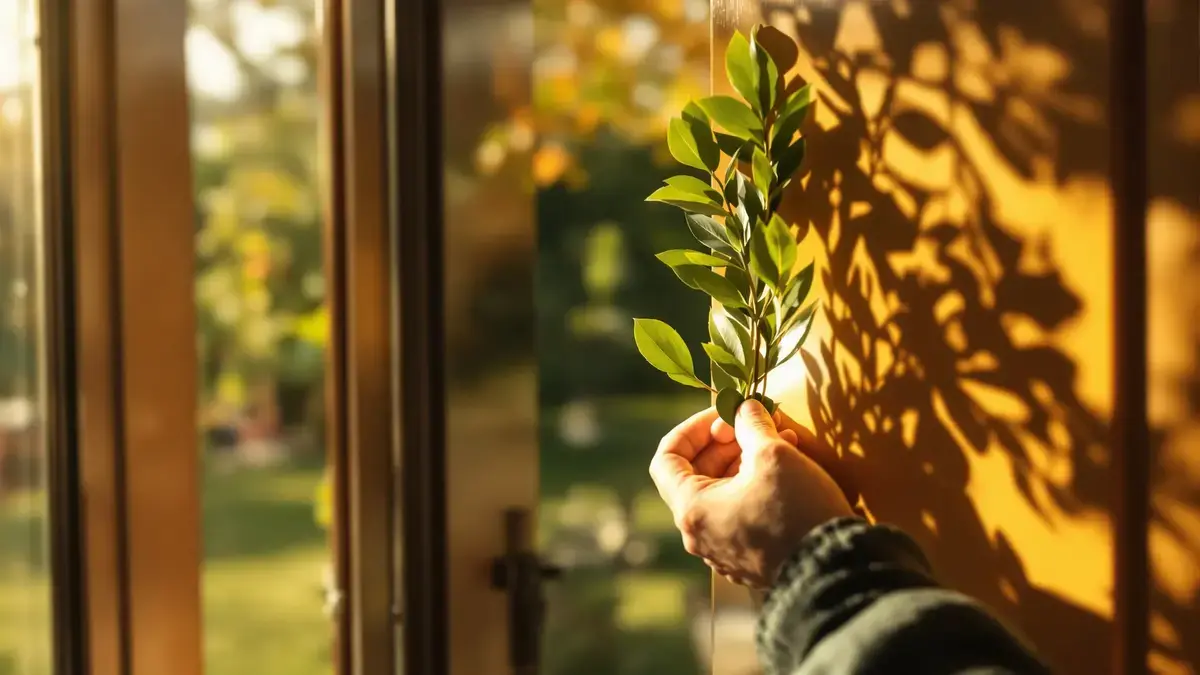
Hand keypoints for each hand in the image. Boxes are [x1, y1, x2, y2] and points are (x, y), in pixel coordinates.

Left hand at [649, 401, 854, 588]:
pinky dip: (754, 486)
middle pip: (696, 474)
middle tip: (755, 421)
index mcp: (692, 510)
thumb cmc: (797, 510)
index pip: (667, 458)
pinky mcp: (748, 557)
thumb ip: (751, 425)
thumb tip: (744, 407)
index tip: (724, 414)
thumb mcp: (773, 454)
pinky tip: (785, 467)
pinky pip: (739, 513)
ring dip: (744, 460)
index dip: (692, 429)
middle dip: (725, 442)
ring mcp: (723, 550)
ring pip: (722, 492)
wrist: (834, 569)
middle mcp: (699, 534)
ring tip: (781, 438)